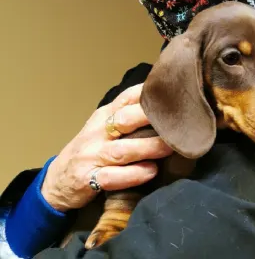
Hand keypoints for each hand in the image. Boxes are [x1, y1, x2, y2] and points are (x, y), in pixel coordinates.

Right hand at [41, 84, 171, 211]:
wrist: (57, 180)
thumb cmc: (92, 149)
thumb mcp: (105, 126)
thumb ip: (130, 114)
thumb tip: (167, 104)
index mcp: (105, 115)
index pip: (128, 97)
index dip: (150, 93)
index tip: (174, 93)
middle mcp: (98, 132)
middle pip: (125, 120)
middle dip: (151, 118)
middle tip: (179, 120)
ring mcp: (92, 156)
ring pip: (122, 150)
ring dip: (149, 148)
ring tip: (171, 147)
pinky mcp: (88, 179)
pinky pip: (112, 177)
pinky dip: (133, 175)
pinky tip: (151, 171)